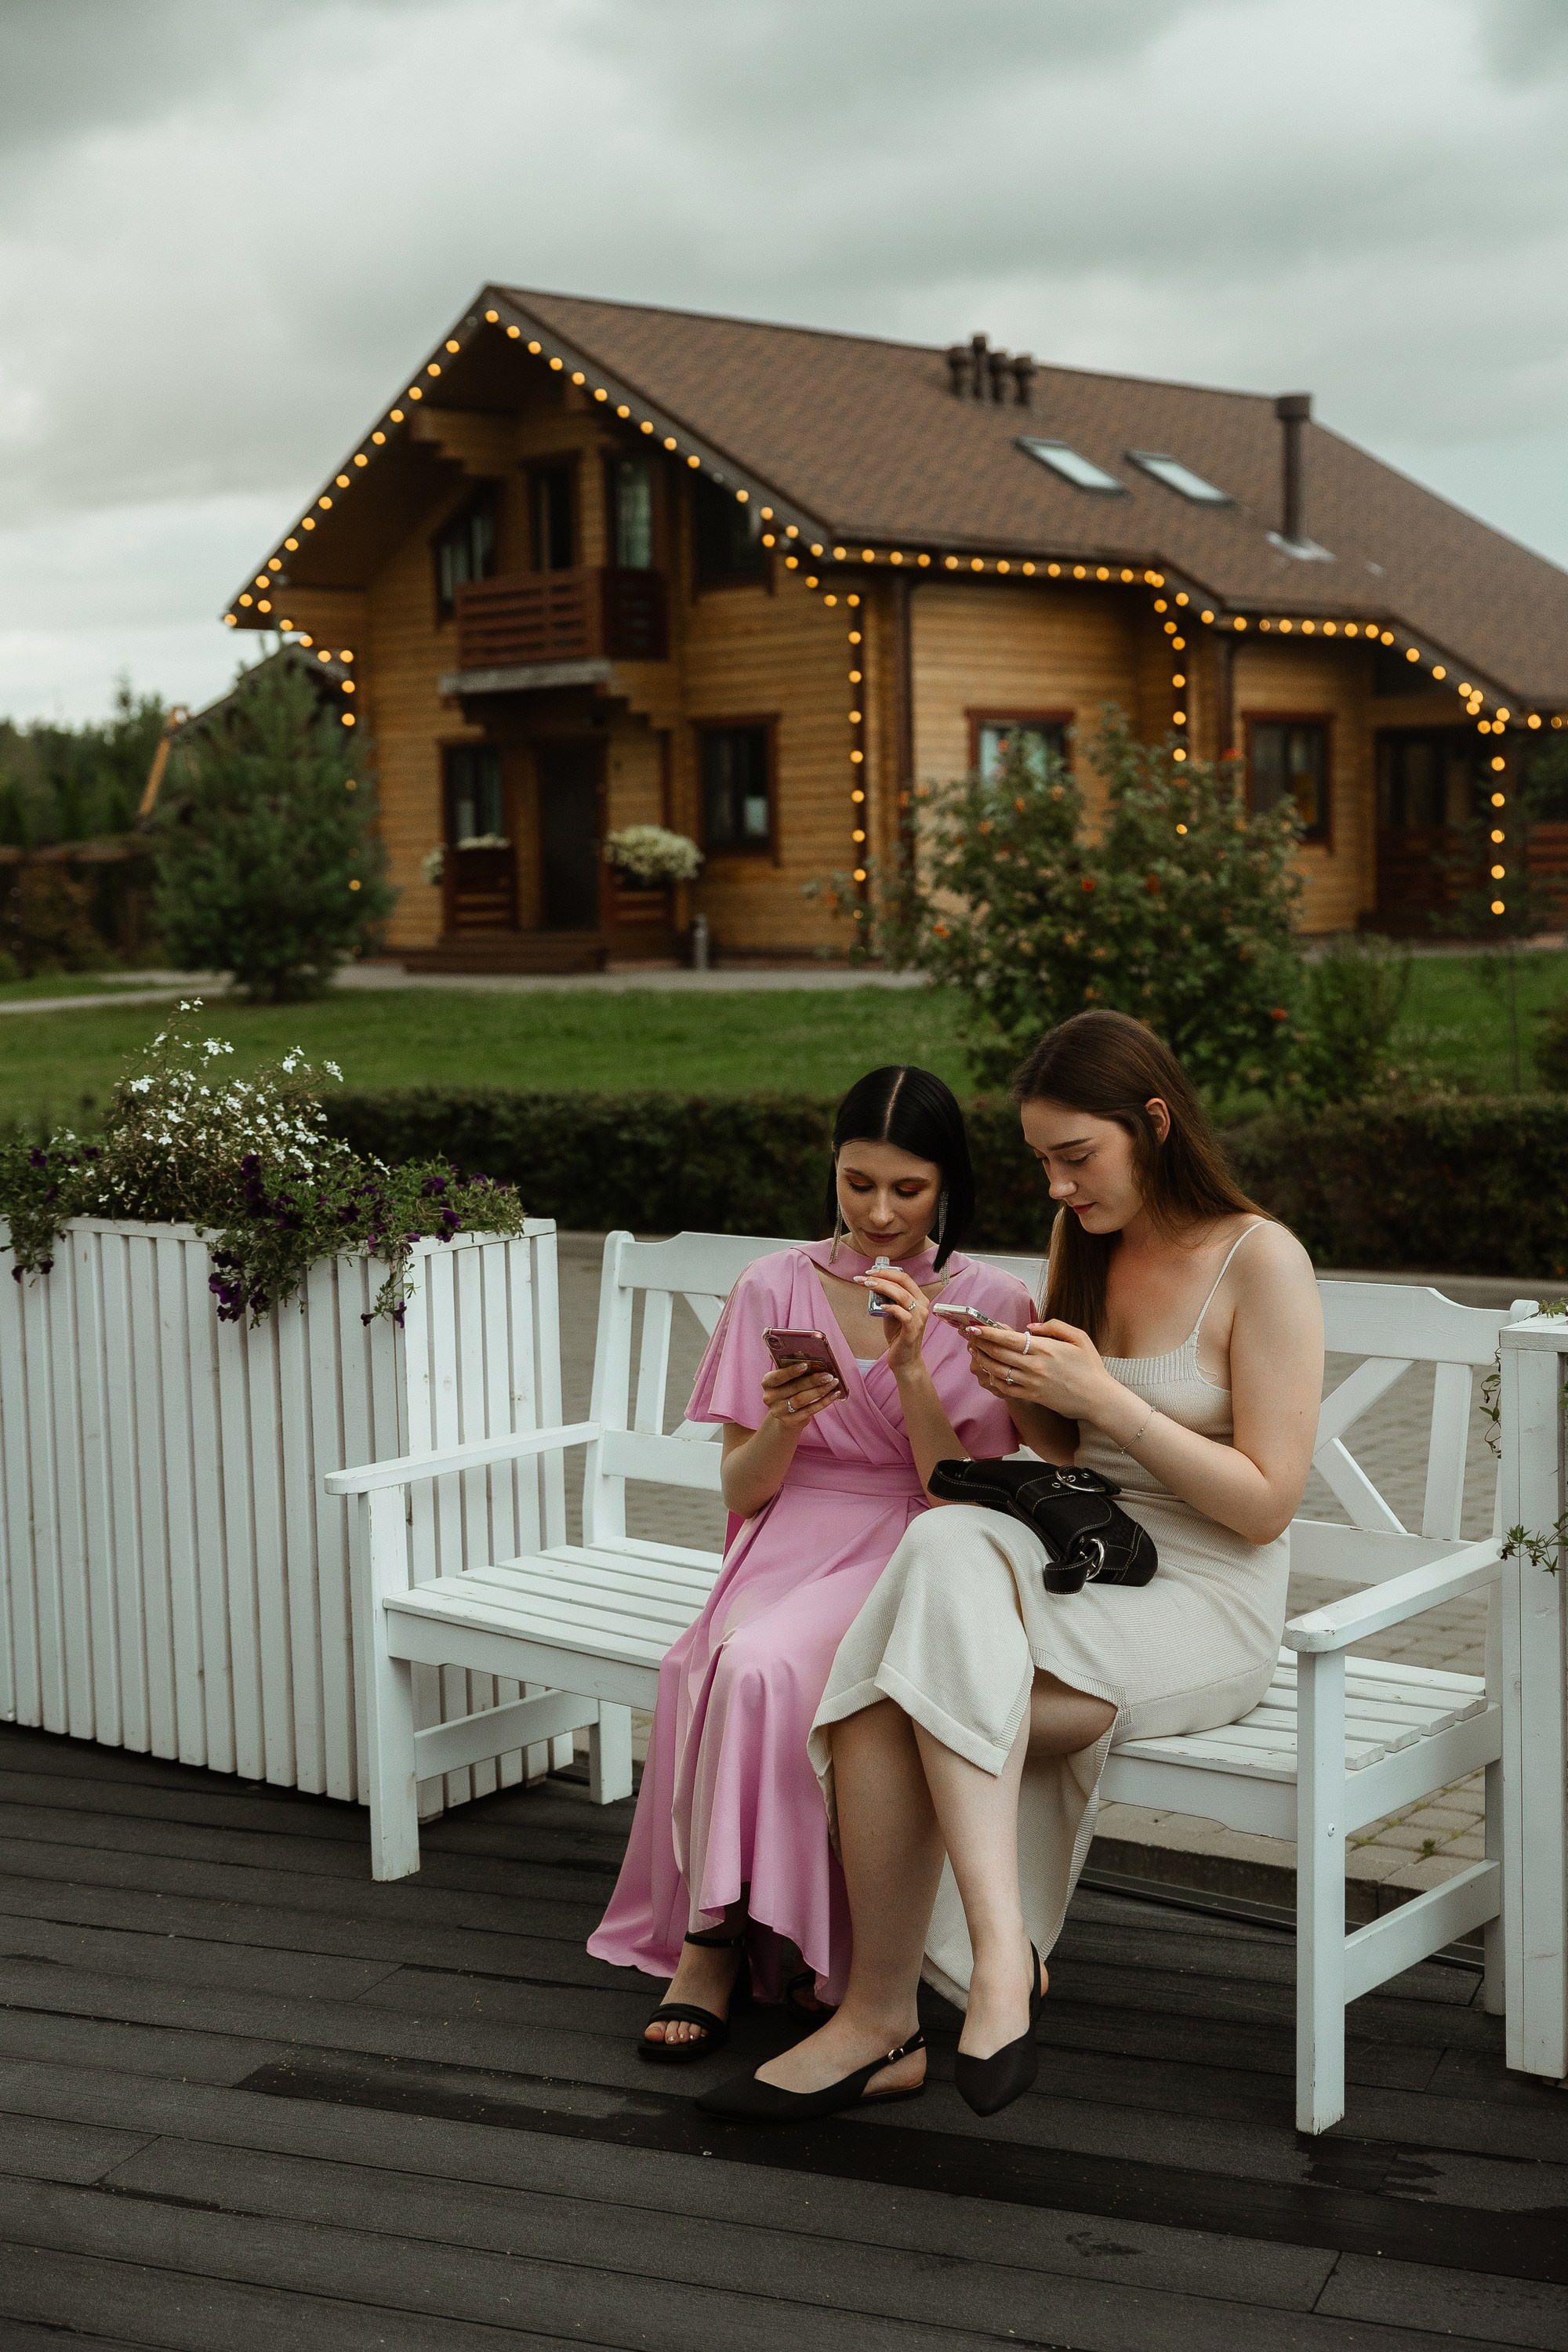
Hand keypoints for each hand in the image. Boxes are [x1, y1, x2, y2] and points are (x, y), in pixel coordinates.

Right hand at [761, 1359, 841, 1430]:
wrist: (786, 1413)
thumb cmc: (789, 1388)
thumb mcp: (786, 1378)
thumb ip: (792, 1368)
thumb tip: (810, 1357)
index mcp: (767, 1382)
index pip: (777, 1376)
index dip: (791, 1371)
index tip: (806, 1365)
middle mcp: (769, 1397)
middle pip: (793, 1387)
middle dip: (813, 1380)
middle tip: (828, 1375)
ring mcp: (779, 1411)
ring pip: (802, 1400)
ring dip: (820, 1391)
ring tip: (833, 1383)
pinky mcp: (790, 1421)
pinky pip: (809, 1410)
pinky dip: (823, 1402)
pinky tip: (833, 1395)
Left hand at [855, 1265, 930, 1376]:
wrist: (905, 1359)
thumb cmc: (898, 1335)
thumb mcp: (893, 1313)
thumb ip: (888, 1299)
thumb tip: (873, 1284)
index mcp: (919, 1299)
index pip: (905, 1278)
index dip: (887, 1272)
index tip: (870, 1272)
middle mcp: (922, 1306)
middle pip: (903, 1283)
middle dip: (881, 1277)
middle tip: (864, 1278)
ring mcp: (919, 1318)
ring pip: (903, 1296)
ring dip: (883, 1288)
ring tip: (868, 1286)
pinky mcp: (913, 1330)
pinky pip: (904, 1315)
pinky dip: (892, 1308)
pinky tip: (881, 1306)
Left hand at [966, 1317, 1120, 1421]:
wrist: (1098, 1398)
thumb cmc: (1090, 1367)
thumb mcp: (1079, 1338)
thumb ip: (1054, 1326)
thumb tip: (1030, 1326)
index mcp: (1045, 1349)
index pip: (1008, 1339)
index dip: (988, 1332)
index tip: (974, 1327)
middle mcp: (1035, 1366)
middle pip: (998, 1353)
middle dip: (979, 1343)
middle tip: (969, 1336)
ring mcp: (1031, 1383)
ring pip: (997, 1371)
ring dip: (982, 1360)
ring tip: (975, 1352)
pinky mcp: (1032, 1396)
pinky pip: (1005, 1388)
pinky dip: (993, 1380)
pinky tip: (988, 1372)